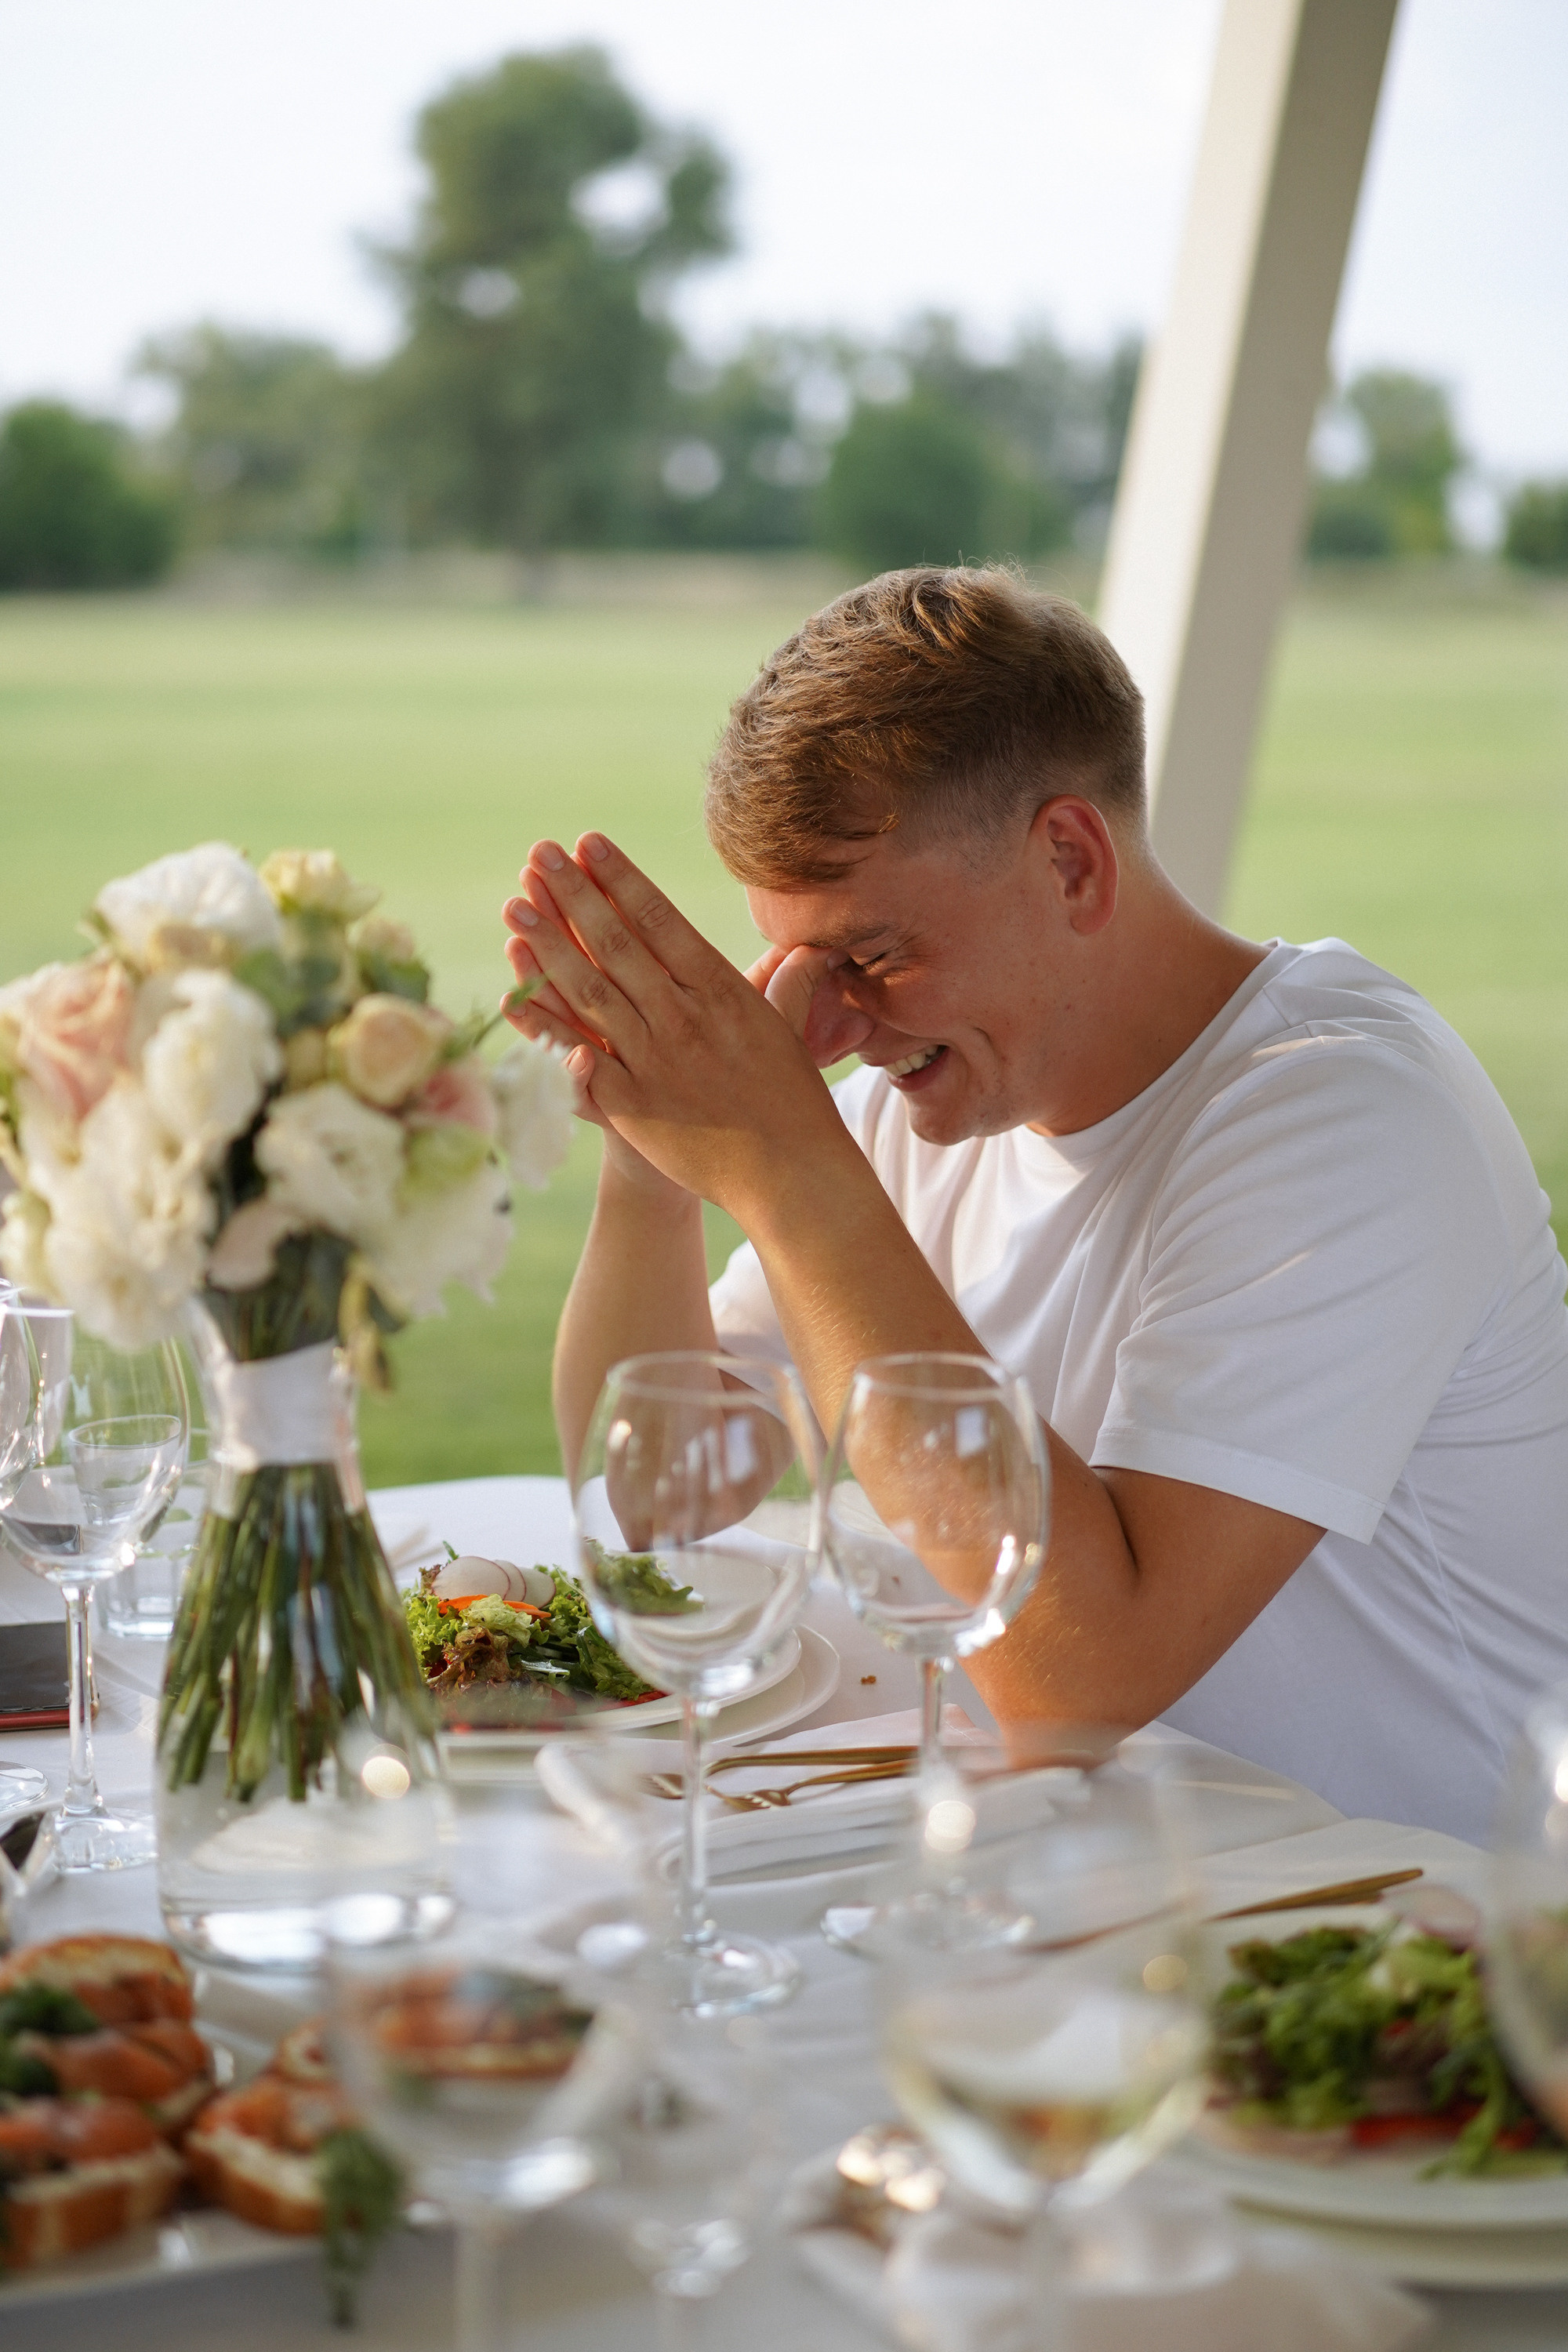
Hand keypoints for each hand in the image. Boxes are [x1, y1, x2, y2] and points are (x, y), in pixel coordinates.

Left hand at [500, 834, 855, 1217]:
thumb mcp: (791, 1029)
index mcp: (719, 990)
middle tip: (538, 854)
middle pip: (616, 944)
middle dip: (573, 895)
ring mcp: (651, 1060)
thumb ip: (791, 982)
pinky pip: (574, 1060)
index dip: (620, 878)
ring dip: (548, 946)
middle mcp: (681, 1016)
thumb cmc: (794, 1101)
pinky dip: (540, 1028)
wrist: (790, 1174)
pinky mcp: (630, 1105)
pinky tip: (510, 996)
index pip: (660, 919)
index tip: (589, 844)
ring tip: (515, 904)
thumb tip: (812, 946)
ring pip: (588, 992)